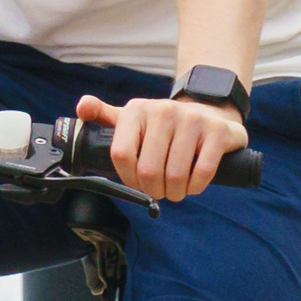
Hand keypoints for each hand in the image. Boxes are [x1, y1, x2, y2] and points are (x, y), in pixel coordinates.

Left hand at [94, 89, 251, 203]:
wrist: (209, 112)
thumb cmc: (163, 125)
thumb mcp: (132, 118)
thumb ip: (104, 116)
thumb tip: (82, 107)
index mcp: (136, 110)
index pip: (121, 155)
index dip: (127, 178)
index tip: (136, 184)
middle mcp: (163, 111)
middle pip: (148, 170)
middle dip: (153, 190)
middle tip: (159, 191)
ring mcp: (192, 119)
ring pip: (175, 175)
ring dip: (175, 192)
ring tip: (175, 190)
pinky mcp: (217, 131)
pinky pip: (202, 172)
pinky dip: (196, 186)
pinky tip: (193, 184)